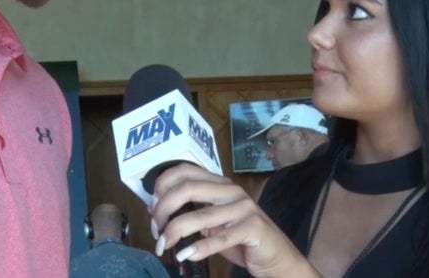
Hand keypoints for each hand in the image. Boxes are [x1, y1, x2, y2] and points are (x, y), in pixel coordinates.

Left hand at [149, 163, 319, 277]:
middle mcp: (231, 191)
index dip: (163, 185)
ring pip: (199, 216)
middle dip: (163, 210)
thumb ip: (193, 212)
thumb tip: (158, 210)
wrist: (276, 256)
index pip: (185, 171)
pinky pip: (220, 237)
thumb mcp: (214, 221)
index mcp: (220, 183)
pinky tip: (186, 255)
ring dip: (174, 232)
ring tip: (163, 246)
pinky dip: (199, 248)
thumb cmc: (242, 238)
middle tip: (155, 230)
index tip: (152, 207)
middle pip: (187, 189)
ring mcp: (244, 208)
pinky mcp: (253, 227)